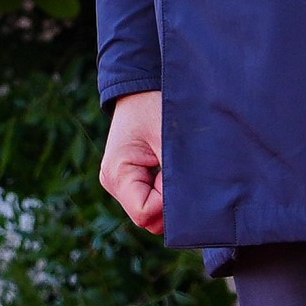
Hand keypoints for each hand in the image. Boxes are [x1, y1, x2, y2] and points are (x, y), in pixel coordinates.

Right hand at [98, 88, 164, 234]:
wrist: (141, 87)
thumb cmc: (153, 106)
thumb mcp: (168, 139)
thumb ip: (176, 177)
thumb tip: (192, 211)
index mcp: (116, 174)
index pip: (145, 214)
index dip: (167, 201)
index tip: (174, 172)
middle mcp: (113, 184)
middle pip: (148, 218)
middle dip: (169, 202)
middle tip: (175, 168)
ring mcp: (120, 184)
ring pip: (151, 213)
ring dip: (168, 197)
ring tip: (170, 165)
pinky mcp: (130, 181)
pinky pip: (151, 201)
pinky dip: (165, 192)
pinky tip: (167, 169)